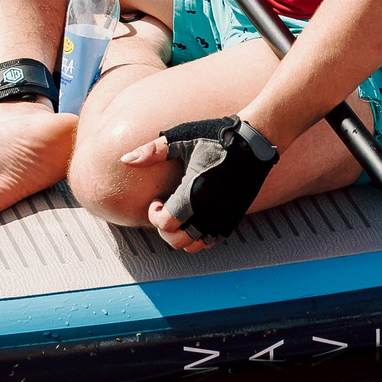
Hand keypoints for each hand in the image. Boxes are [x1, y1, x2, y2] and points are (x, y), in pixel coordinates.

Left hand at [119, 116, 277, 252]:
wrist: (255, 140)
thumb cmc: (219, 136)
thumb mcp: (182, 138)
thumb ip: (153, 151)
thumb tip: (126, 159)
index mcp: (193, 192)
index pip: (167, 224)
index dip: (155, 216)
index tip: (157, 200)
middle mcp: (210, 210)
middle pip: (179, 242)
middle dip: (166, 230)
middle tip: (165, 210)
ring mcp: (224, 215)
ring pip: (197, 245)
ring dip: (183, 235)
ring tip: (180, 215)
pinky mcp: (235, 216)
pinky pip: (214, 239)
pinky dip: (201, 235)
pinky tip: (197, 215)